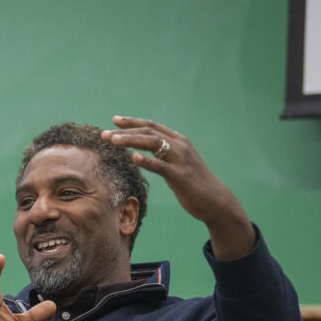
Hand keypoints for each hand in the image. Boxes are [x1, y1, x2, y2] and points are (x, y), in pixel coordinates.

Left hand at [101, 116, 254, 259]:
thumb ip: (167, 153)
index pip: (151, 127)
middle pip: (149, 132)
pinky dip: (147, 161)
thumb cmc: (194, 183)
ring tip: (113, 141)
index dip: (132, 122)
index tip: (114, 120)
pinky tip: (134, 158)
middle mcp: (180, 146)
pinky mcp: (181, 176)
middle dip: (125, 131)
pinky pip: (161, 166)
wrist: (215, 200)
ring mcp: (181, 160)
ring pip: (153, 144)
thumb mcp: (179, 163)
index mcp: (178, 141)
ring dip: (131, 141)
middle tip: (105, 134)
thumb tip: (153, 147)